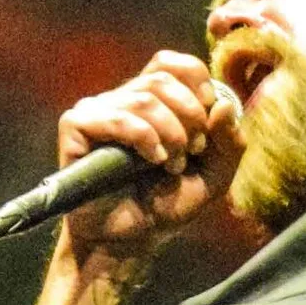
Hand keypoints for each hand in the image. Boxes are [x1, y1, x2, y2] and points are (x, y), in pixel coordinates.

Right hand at [54, 50, 241, 269]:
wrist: (129, 241)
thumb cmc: (165, 206)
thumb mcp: (214, 176)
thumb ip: (229, 143)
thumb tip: (223, 105)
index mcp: (154, 100)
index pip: (173, 63)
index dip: (198, 84)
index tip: (207, 124)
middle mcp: (124, 99)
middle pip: (162, 78)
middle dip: (189, 115)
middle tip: (193, 151)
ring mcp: (98, 111)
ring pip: (144, 98)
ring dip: (170, 133)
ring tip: (172, 166)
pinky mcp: (76, 127)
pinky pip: (115, 117)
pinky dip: (143, 138)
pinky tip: (152, 161)